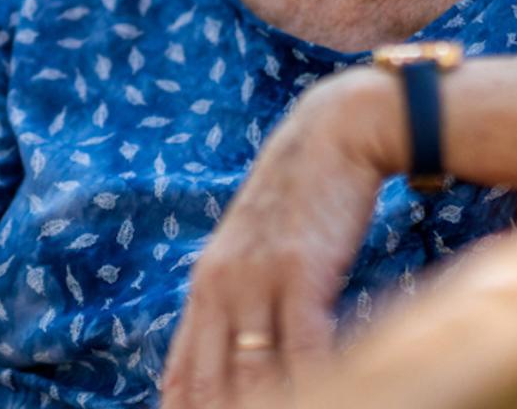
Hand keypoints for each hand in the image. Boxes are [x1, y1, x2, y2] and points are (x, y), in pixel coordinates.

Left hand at [160, 70, 398, 408]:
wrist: (333, 134)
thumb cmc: (302, 198)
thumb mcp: (252, 248)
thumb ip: (237, 299)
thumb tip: (238, 358)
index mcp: (205, 286)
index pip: (182, 373)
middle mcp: (222, 287)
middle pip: (213, 384)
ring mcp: (257, 280)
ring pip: (254, 375)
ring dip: (273, 405)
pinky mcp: (300, 272)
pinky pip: (303, 347)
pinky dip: (313, 380)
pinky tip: (330, 391)